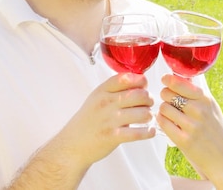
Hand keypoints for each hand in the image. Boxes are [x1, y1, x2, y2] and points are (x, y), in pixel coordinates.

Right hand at [9, 73, 155, 187]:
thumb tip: (139, 82)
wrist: (73, 144)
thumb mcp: (96, 98)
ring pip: (142, 113)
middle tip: (148, 103)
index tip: (144, 85)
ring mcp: (110, 120)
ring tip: (147, 117)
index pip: (126, 78)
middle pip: (139, 95)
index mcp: (102, 91)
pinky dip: (148, 132)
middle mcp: (106, 103)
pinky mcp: (113, 136)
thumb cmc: (88, 120)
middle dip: (148, 99)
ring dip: (149, 115)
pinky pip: (138, 133)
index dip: (140, 80)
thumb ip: (114, 89)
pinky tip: (150, 131)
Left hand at [156, 74, 222, 182]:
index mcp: (206, 100)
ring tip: (170, 114)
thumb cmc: (216, 131)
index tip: (165, 79)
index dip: (168, 80)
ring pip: (164, 107)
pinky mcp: (184, 141)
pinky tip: (167, 122)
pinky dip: (162, 120)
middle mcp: (199, 111)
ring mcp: (192, 126)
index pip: (180, 83)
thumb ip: (196, 94)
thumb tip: (179, 77)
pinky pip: (163, 123)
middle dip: (165, 95)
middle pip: (168, 94)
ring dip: (163, 109)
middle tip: (169, 101)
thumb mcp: (212, 108)